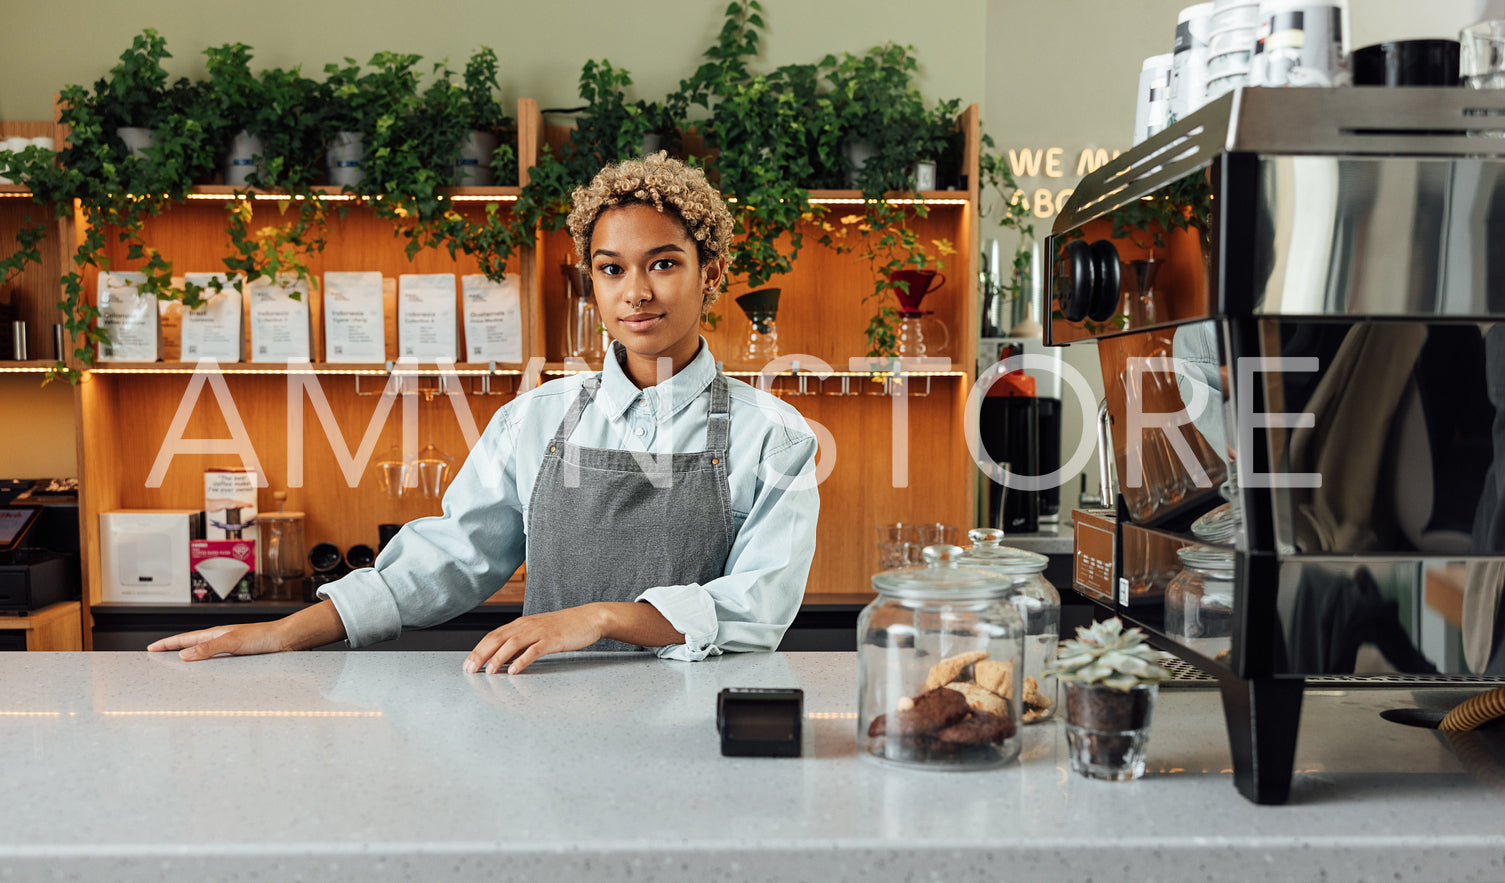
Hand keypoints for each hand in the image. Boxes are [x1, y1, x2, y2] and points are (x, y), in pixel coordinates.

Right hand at [147, 621, 288, 659]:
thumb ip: (208, 648)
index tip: (151, 648)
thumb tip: (184, 654)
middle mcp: (220, 640)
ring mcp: (228, 648)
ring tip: (175, 667)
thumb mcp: (232, 642)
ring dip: (189, 659)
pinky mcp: (238, 657)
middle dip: (173, 650)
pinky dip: (204, 666)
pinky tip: (205, 674)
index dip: (167, 643)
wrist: (285, 640)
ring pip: (202, 654)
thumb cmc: (263, 636)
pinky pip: (214, 662)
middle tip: (158, 656)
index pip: (184, 639)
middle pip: (190, 645)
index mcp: (215, 634)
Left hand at [464, 606, 606, 674]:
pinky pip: (534, 650)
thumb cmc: (565, 627)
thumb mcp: (539, 632)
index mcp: (522, 623)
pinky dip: (522, 660)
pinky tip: (514, 670)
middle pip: (498, 638)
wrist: (589, 618)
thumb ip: (522, 643)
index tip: (468, 663)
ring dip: (498, 657)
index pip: (494, 635)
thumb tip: (505, 658)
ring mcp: (540, 632)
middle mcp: (527, 625)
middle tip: (470, 669)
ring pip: (512, 643)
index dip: (478, 648)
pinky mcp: (553, 640)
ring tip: (488, 671)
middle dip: (481, 654)